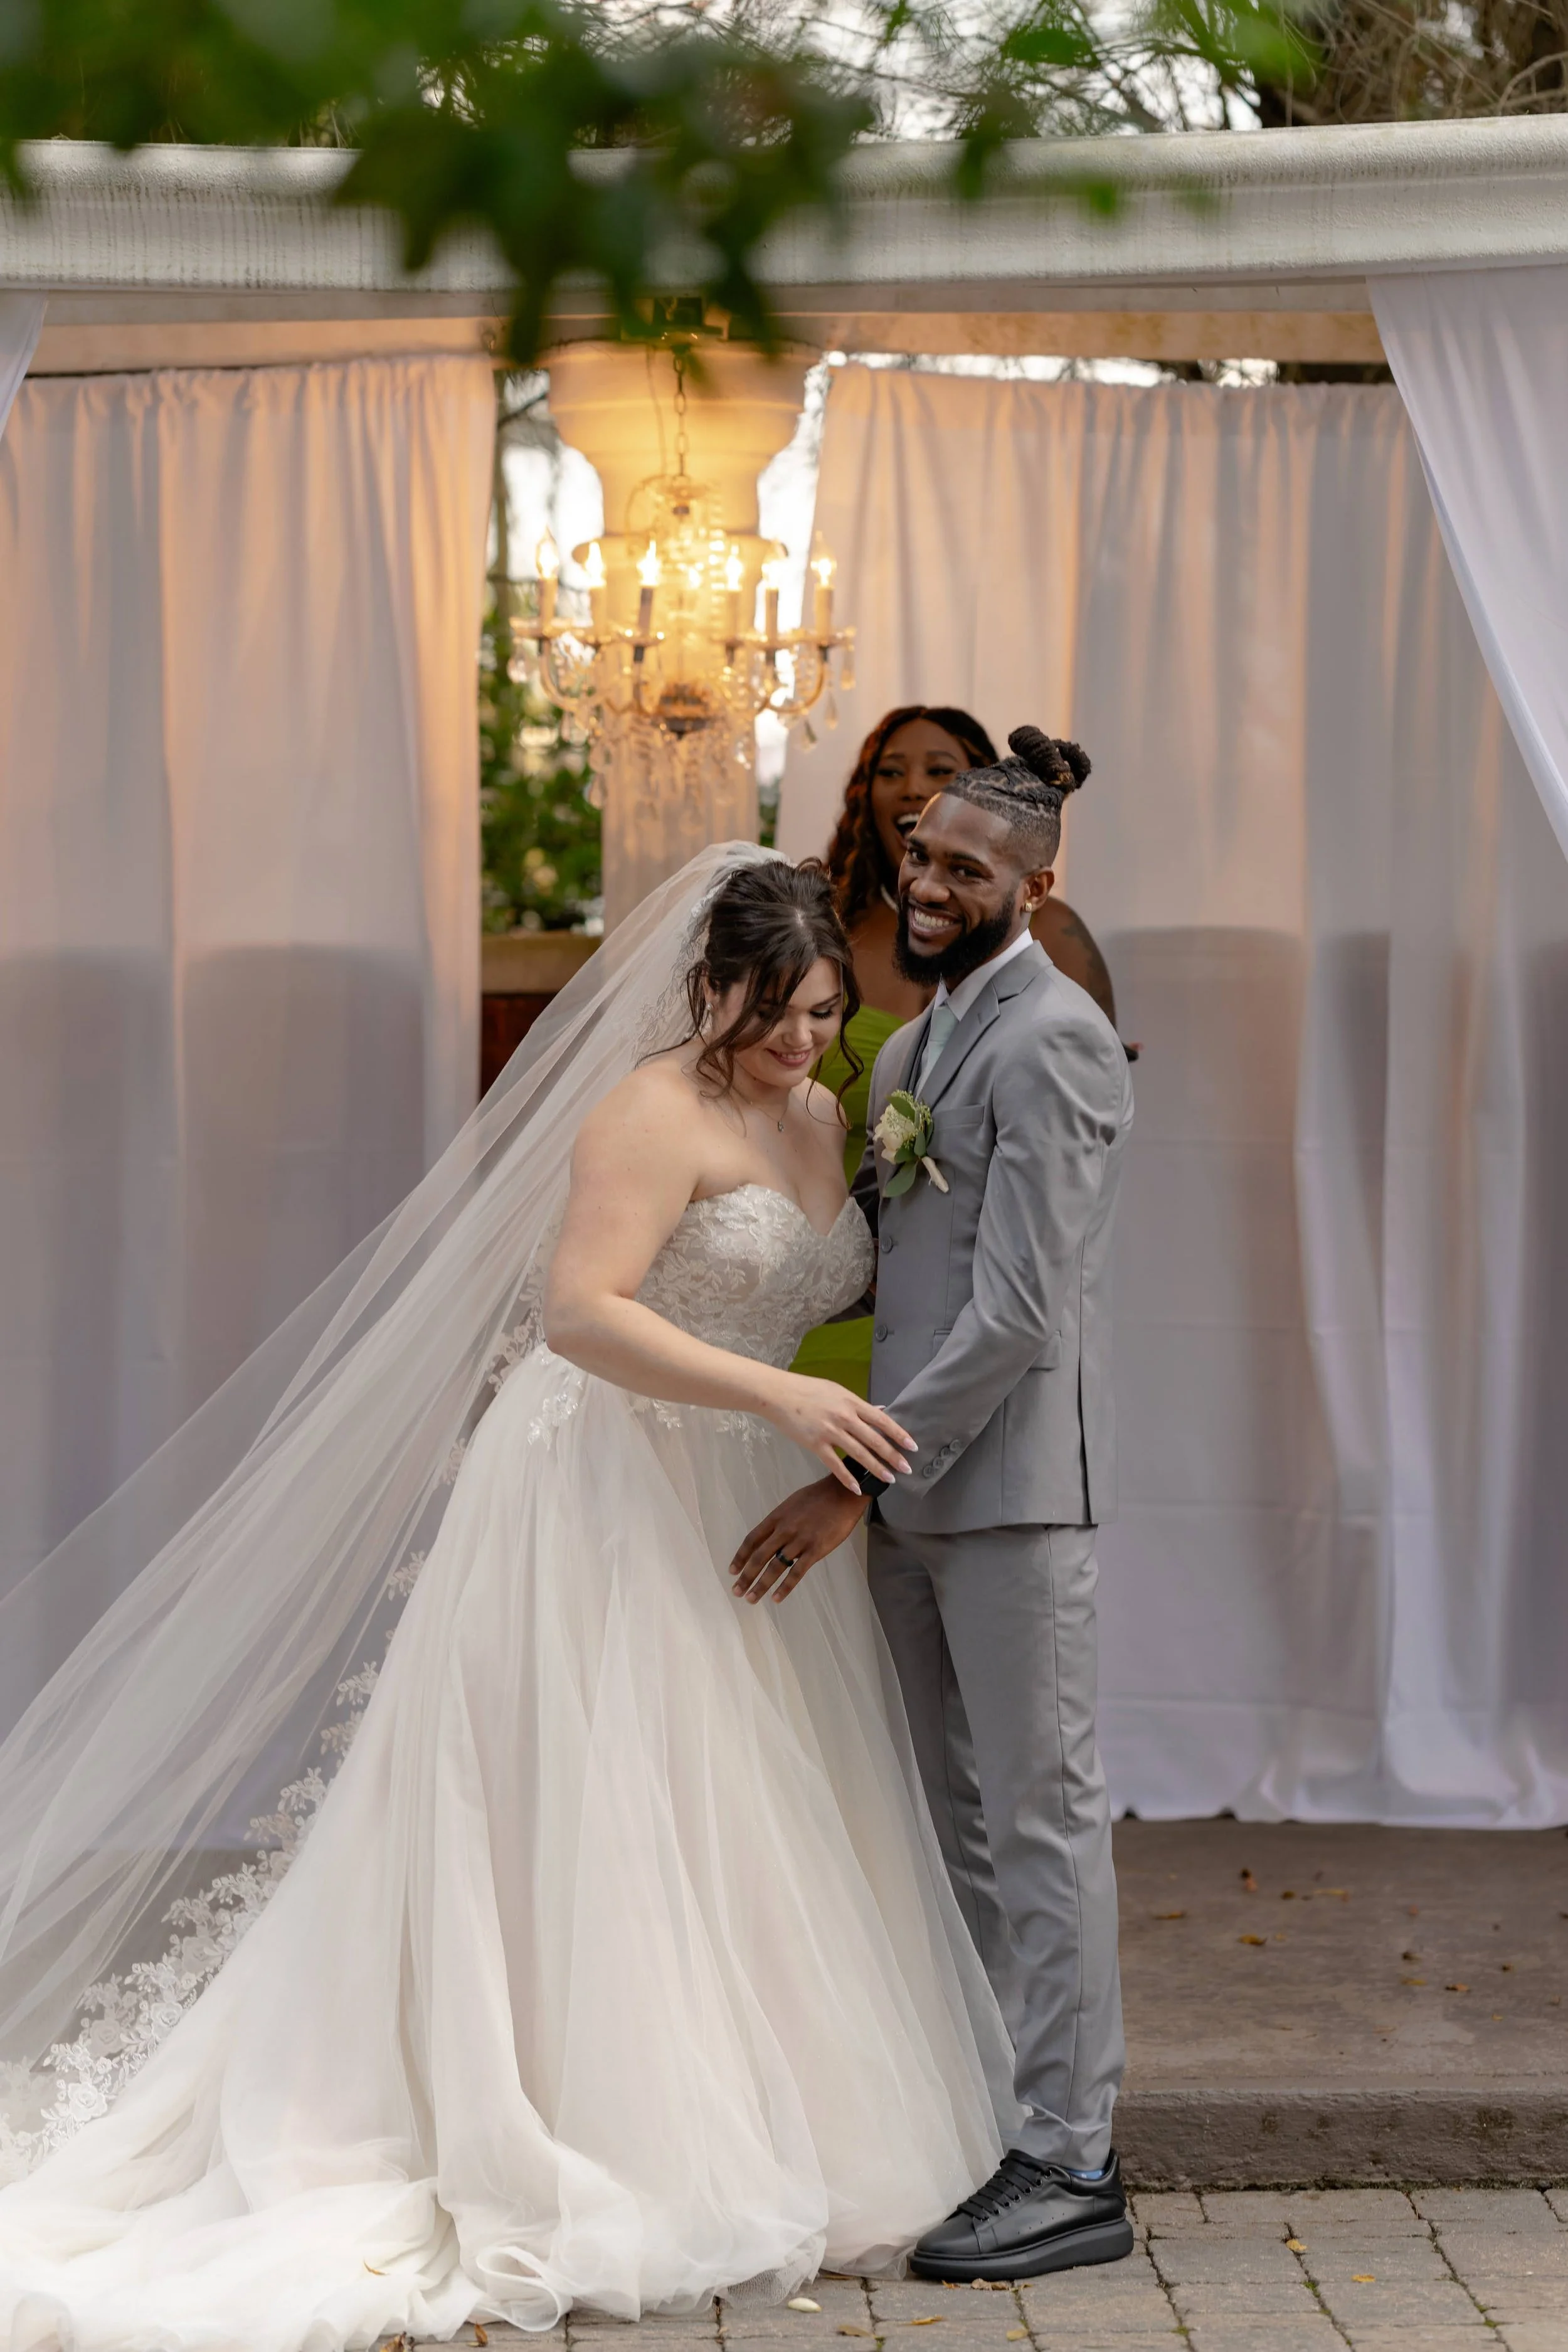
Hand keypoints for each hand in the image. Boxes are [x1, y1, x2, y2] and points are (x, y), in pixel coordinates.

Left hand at [730, 1478, 870, 1604]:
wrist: (844, 1493)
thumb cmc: (818, 1497)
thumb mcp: (791, 1504)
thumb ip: (780, 1522)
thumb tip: (770, 1537)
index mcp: (776, 1518)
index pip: (752, 1540)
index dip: (740, 1557)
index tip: (732, 1571)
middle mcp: (784, 1530)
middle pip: (759, 1557)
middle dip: (746, 1576)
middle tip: (736, 1591)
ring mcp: (799, 1541)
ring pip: (775, 1567)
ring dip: (761, 1585)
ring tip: (751, 1598)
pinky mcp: (815, 1550)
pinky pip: (797, 1573)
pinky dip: (785, 1587)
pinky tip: (776, 1598)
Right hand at [759, 1372, 915, 1492]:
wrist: (779, 1394)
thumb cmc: (808, 1390)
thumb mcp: (837, 1391)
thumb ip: (858, 1404)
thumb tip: (881, 1410)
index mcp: (851, 1402)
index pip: (881, 1420)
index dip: (898, 1434)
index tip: (912, 1446)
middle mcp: (844, 1417)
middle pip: (874, 1440)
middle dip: (893, 1456)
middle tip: (907, 1469)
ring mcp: (830, 1432)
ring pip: (859, 1454)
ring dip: (876, 1468)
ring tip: (889, 1479)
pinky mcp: (816, 1444)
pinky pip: (835, 1465)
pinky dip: (847, 1478)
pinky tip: (857, 1487)